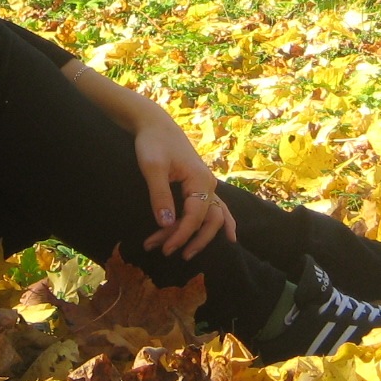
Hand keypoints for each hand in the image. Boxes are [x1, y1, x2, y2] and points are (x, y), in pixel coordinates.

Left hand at [135, 117, 237, 258]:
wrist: (155, 125)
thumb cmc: (152, 143)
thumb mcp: (152, 168)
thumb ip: (160, 195)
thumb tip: (166, 224)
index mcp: (200, 179)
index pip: (195, 216)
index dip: (181, 235)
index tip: (164, 248)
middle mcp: (209, 184)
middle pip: (209, 220)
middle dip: (191, 240)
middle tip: (168, 253)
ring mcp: (207, 185)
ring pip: (212, 217)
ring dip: (199, 236)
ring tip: (187, 254)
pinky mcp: (200, 186)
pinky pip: (215, 209)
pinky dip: (220, 224)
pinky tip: (228, 237)